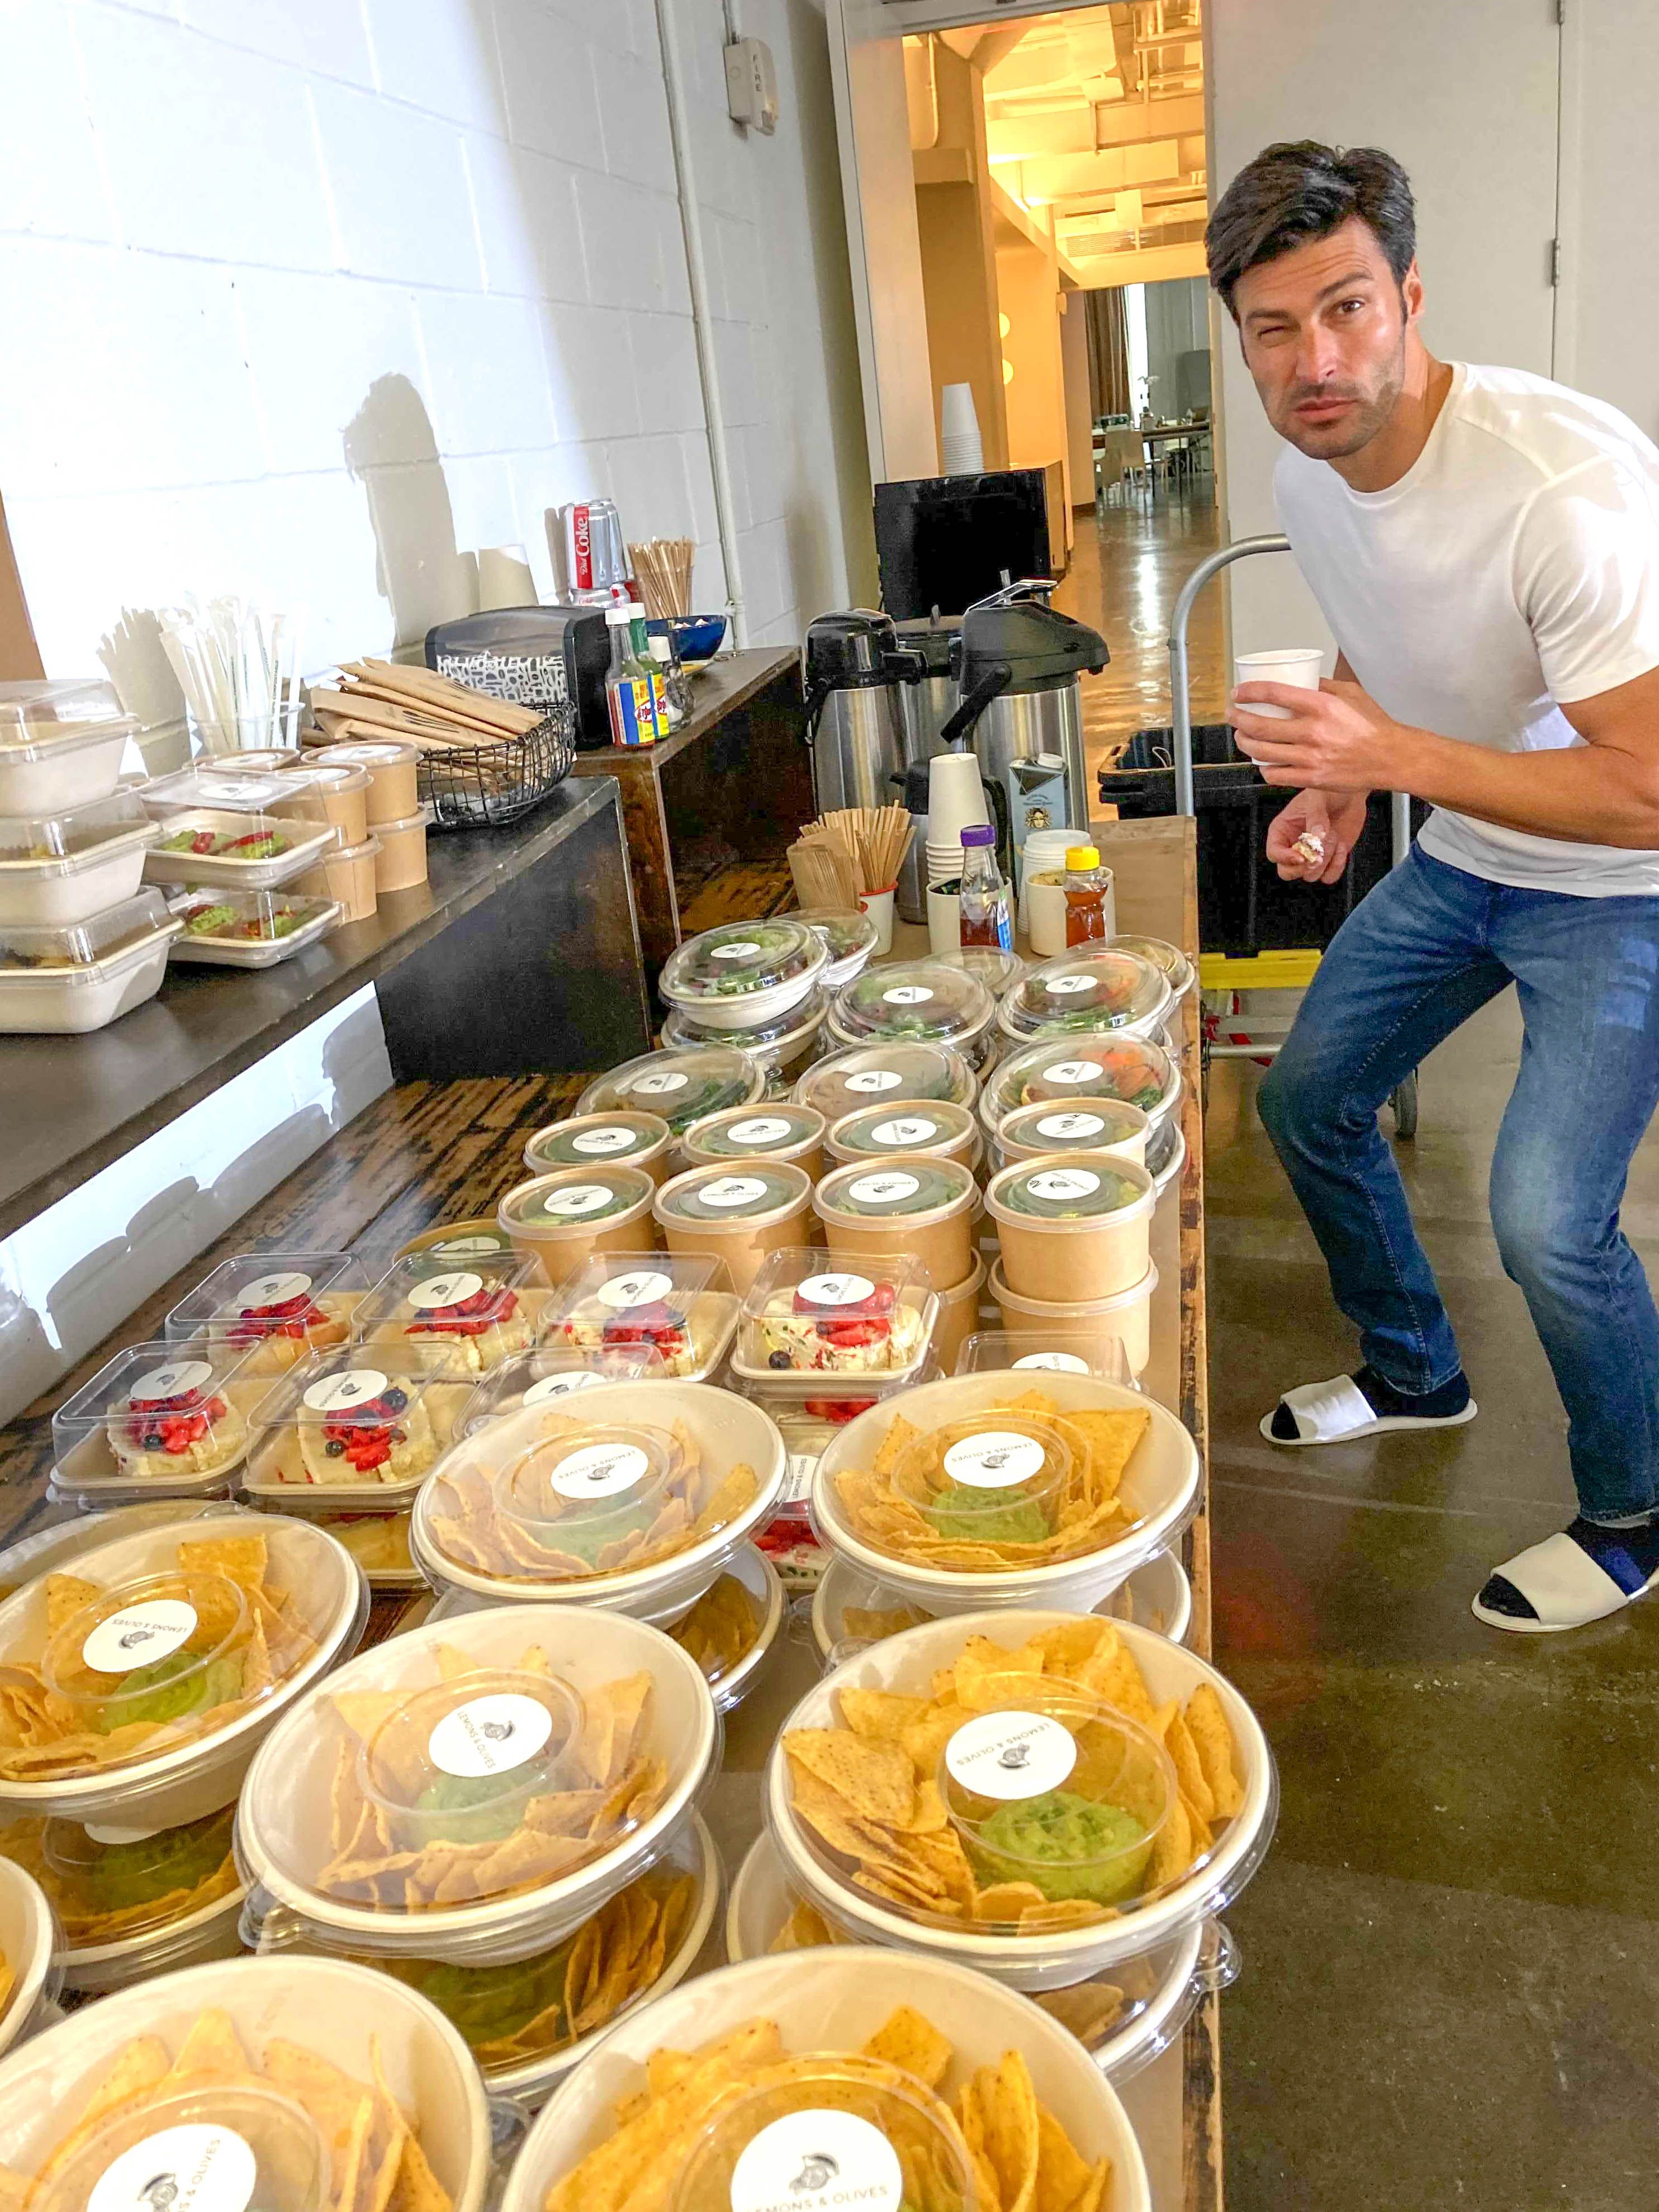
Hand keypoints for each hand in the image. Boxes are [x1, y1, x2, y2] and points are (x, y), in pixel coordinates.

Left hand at [1231, 676, 1403, 791]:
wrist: (1389, 757)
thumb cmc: (1372, 725)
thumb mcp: (1350, 693)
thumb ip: (1322, 685)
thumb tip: (1299, 679)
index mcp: (1321, 705)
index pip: (1273, 693)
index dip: (1248, 692)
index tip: (1238, 693)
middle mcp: (1313, 732)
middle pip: (1259, 726)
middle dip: (1238, 719)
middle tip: (1233, 715)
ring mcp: (1310, 758)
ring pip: (1262, 752)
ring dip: (1244, 743)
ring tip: (1241, 737)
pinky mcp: (1311, 778)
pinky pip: (1275, 775)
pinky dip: (1263, 768)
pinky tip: (1262, 762)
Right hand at [1263, 788, 1369, 884]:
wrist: (1350, 795)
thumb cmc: (1327, 792)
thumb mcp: (1318, 799)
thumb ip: (1316, 818)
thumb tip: (1317, 836)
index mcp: (1282, 830)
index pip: (1274, 853)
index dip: (1285, 858)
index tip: (1301, 856)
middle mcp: (1293, 846)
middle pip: (1286, 872)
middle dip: (1302, 868)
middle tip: (1316, 857)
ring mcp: (1311, 855)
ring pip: (1310, 875)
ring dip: (1325, 860)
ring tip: (1334, 837)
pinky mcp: (1328, 861)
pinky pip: (1328, 877)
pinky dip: (1337, 866)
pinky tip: (1342, 847)